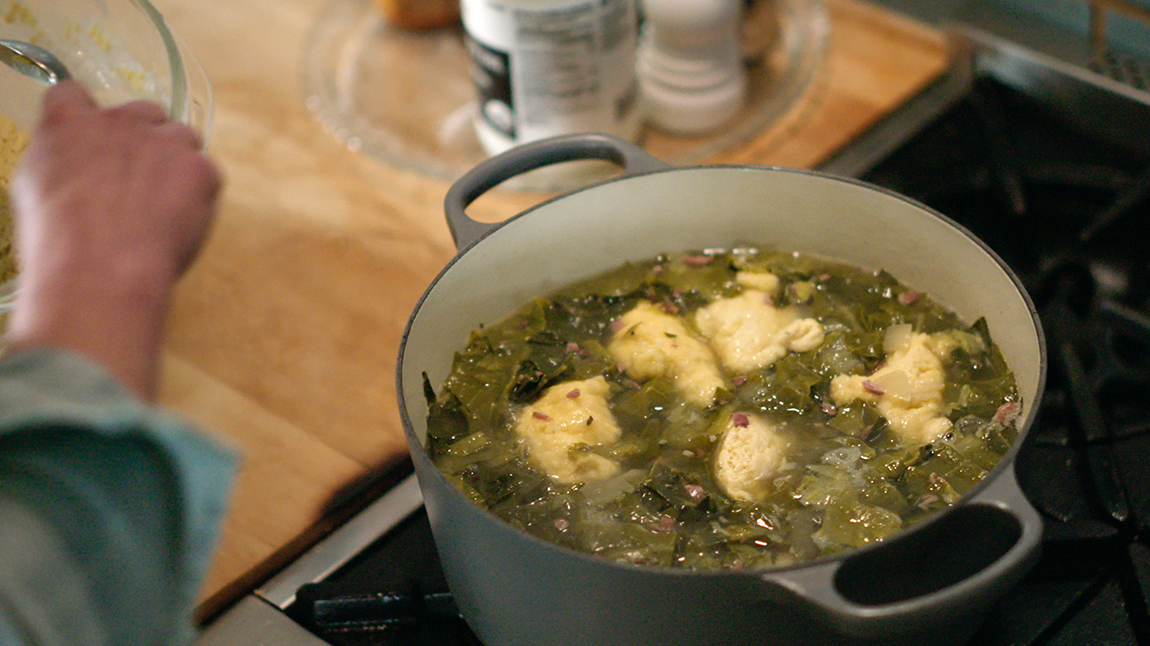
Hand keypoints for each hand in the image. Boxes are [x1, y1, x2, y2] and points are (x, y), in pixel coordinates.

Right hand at [4, 81, 222, 398]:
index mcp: (67, 122)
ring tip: (164, 205)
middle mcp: (118, 120)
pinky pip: (207, 174)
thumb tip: (78, 162)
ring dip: (178, 162)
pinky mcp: (200, 168)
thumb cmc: (58, 241)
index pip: (72, 95)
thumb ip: (62, 161)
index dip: (86, 118)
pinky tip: (180, 223)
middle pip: (143, 112)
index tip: (94, 141)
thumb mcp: (35, 190)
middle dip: (145, 139)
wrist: (102, 269)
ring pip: (182, 137)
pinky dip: (200, 195)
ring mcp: (164, 141)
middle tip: (139, 182)